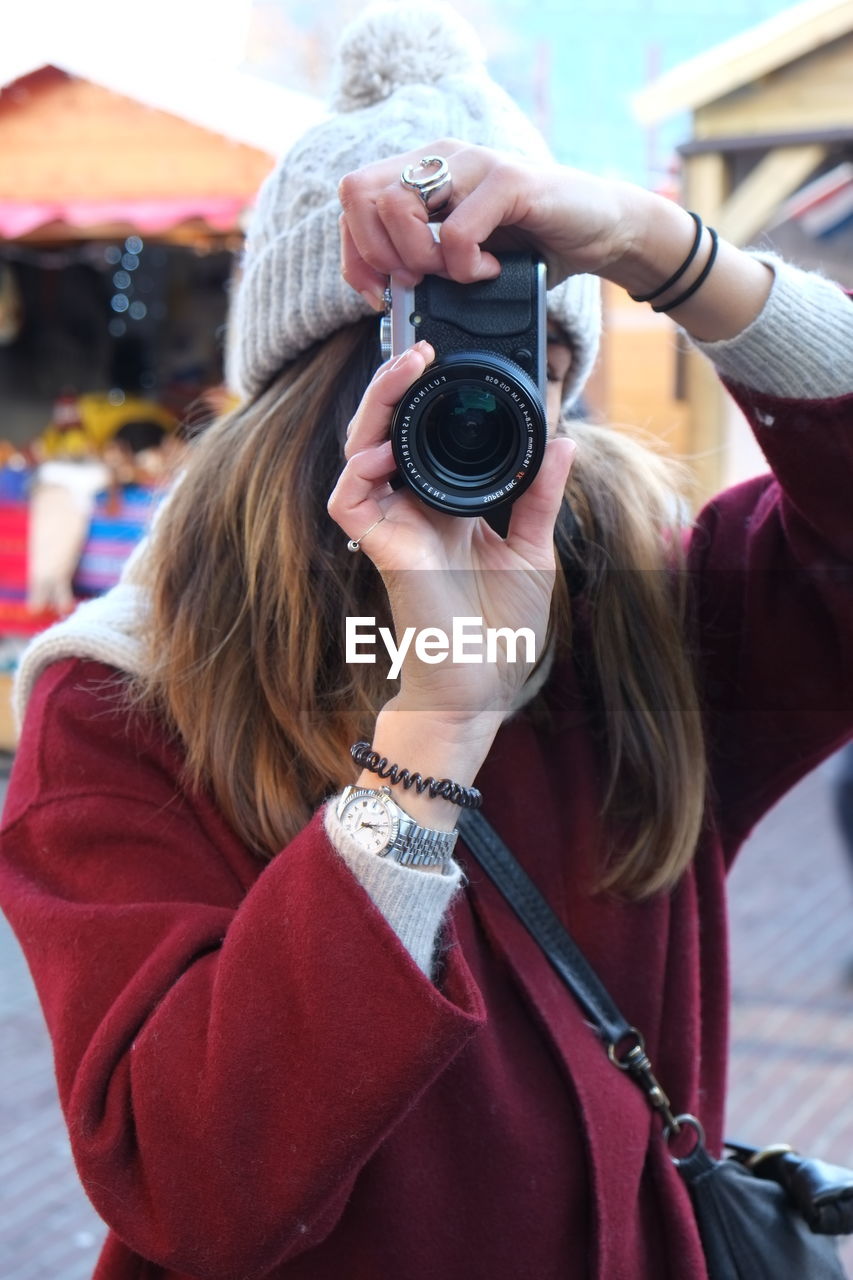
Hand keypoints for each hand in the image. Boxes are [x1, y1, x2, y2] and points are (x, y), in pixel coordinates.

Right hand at [326, 341, 575, 725]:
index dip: (428, 397)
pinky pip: (349, 500)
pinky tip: (383, 449)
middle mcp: (412, 509)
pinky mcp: (380, 550)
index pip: (424, 436)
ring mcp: (392, 527)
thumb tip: (560, 440)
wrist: (481, 687)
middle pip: (386, 431)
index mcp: (445, 506)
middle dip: (395, 385)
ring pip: (360, 451)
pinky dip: (359, 470)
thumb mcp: (533, 551)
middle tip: (422, 349)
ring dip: (376, 407)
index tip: (452, 361)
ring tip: (406, 369)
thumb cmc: (501, 631)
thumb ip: (539, 495)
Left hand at [339, 138, 637, 302]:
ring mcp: (473, 163)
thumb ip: (423, 261)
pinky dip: (466, 267)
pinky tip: (492, 270)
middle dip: (378, 254)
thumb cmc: (533, 246)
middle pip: (359, 194)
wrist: (603, 230)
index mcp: (423, 172)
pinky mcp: (508, 179)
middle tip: (420, 282)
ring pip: (398, 206)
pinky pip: (456, 231)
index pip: (352, 197)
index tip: (381, 294)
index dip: (355, 253)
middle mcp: (441, 157)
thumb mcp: (463, 257)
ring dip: (420, 258)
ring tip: (459, 273)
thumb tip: (384, 296)